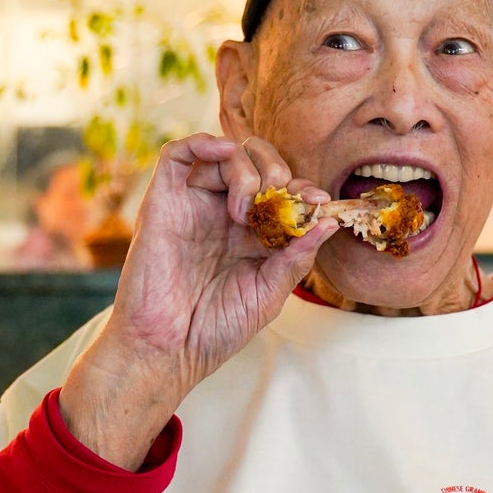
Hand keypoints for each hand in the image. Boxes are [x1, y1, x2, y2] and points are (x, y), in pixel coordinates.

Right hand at [59, 134, 335, 468]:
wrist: (167, 349)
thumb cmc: (215, 329)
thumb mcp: (269, 293)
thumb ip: (296, 256)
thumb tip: (329, 222)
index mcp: (252, 234)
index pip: (283, 191)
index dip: (304, 189)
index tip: (319, 203)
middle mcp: (223, 214)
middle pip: (256, 161)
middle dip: (277, 170)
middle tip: (280, 198)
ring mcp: (194, 205)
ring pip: (224, 152)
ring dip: (246, 170)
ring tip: (245, 209)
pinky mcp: (163, 201)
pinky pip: (179, 153)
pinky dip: (204, 142)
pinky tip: (224, 154)